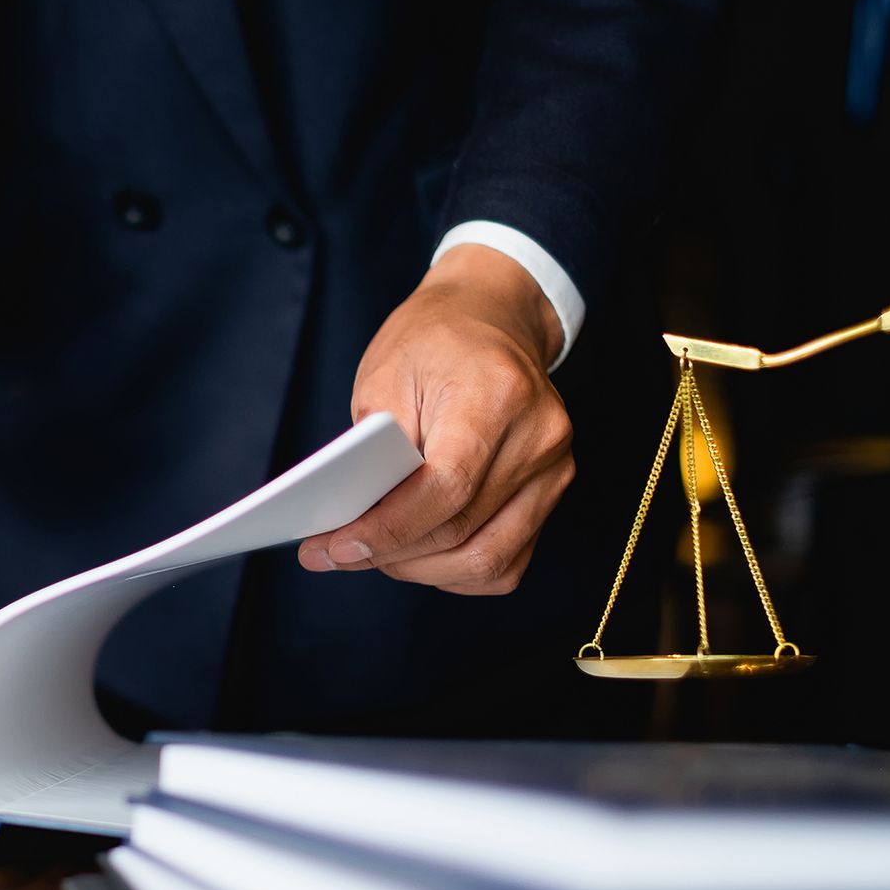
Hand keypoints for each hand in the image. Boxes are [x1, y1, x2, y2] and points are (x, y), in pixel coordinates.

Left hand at [298, 243, 573, 594]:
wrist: (491, 318)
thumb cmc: (431, 342)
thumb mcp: (383, 376)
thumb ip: (372, 452)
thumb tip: (352, 522)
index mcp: (496, 396)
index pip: (446, 488)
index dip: (388, 530)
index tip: (335, 548)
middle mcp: (538, 436)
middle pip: (462, 531)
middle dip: (390, 555)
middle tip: (336, 554)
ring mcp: (553, 468)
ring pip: (488, 559)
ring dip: (421, 570)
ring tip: (375, 556)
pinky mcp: (551, 490)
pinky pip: (508, 560)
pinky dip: (457, 570)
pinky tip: (420, 556)